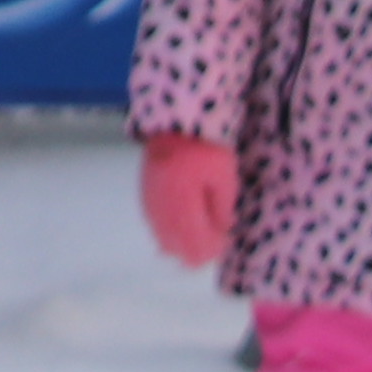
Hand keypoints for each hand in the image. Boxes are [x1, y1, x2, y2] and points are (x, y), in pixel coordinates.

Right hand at [135, 132, 236, 267]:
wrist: (175, 121)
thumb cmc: (205, 148)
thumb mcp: (225, 177)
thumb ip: (223, 209)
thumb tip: (222, 232)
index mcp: (182, 204)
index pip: (195, 245)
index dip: (213, 249)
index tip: (226, 239)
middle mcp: (161, 209)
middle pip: (176, 248)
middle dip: (197, 249)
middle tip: (215, 237)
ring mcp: (150, 203)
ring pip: (163, 239)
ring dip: (182, 242)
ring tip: (201, 230)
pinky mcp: (145, 195)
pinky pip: (155, 225)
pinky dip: (169, 231)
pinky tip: (181, 225)